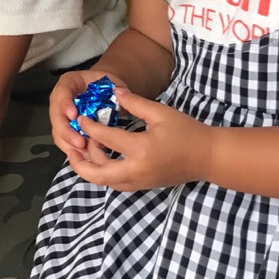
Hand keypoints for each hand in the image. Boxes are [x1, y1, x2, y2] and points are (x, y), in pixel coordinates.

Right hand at [49, 68, 128, 161]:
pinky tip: (86, 157)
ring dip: (70, 145)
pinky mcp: (66, 130)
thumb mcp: (112, 81)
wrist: (102, 92)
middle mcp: (60, 100)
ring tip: (85, 154)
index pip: (62, 92)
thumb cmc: (105, 86)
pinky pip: (64, 142)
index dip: (65, 104)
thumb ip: (117, 87)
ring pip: (57, 132)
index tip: (74, 115)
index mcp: (69, 83)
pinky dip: (74, 151)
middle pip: (56, 116)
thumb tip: (121, 93)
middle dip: (66, 131)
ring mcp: (61, 116)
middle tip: (80, 142)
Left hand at [70, 87, 211, 189]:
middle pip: (96, 173)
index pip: (106, 139)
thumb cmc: (186, 132)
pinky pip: (115, 182)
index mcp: (140, 150)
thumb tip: (114, 93)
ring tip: (84, 147)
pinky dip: (103, 172)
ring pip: (104, 181)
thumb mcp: (160, 112)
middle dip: (79, 160)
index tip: (81, 117)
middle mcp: (136, 170)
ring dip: (90, 166)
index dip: (90, 127)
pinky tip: (100, 157)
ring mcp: (138, 181)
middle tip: (71, 144)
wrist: (207, 157)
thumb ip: (134, 103)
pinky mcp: (142, 185)